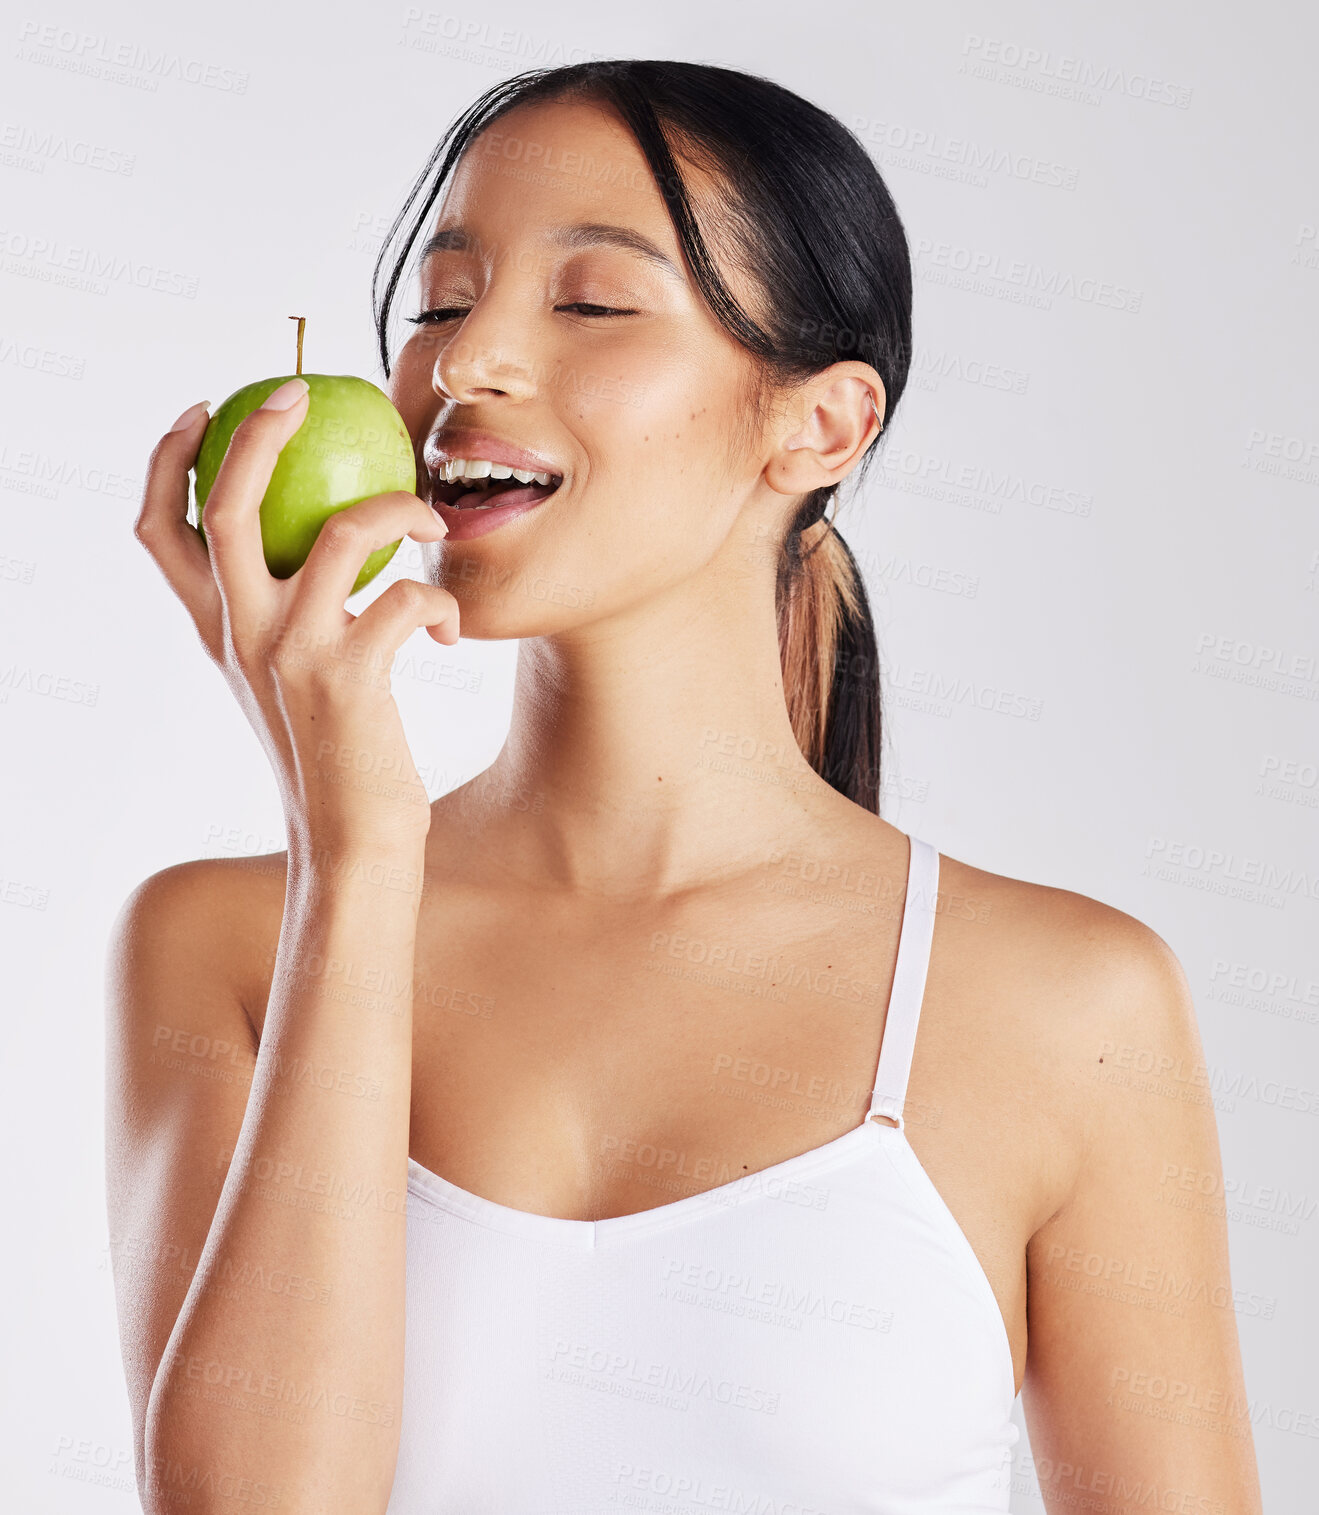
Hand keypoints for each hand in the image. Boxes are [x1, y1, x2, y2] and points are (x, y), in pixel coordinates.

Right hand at [135, 382, 457, 856]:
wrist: (350, 842)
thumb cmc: (334, 757)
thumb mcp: (286, 683)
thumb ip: (283, 619)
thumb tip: (323, 551)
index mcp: (218, 632)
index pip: (161, 531)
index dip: (170, 461)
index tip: (203, 410)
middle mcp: (243, 636)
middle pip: (230, 505)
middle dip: (257, 432)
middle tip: (299, 390)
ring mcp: (293, 654)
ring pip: (340, 533)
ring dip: (399, 509)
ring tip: (431, 517)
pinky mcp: (352, 678)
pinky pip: (408, 598)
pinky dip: (442, 600)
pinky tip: (452, 631)